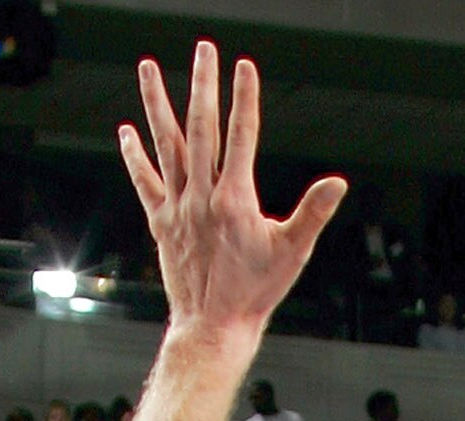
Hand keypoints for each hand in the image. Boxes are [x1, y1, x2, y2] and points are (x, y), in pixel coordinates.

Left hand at [119, 44, 346, 346]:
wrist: (214, 328)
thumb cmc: (256, 292)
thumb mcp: (292, 252)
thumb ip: (312, 213)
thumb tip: (337, 184)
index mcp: (235, 198)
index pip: (242, 135)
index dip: (244, 98)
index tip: (245, 67)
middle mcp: (202, 196)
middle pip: (201, 127)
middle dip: (203, 84)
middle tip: (204, 49)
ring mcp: (178, 207)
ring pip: (166, 145)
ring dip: (156, 103)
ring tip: (148, 66)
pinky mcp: (162, 223)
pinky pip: (146, 182)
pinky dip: (135, 156)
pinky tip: (126, 131)